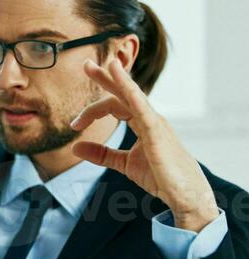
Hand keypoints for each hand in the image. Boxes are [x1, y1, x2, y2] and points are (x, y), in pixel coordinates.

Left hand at [70, 59, 218, 231]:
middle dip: (105, 77)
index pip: (114, 105)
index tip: (74, 124)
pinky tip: (122, 81)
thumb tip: (75, 147)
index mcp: (142, 123)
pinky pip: (143, 109)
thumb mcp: (124, 163)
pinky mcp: (157, 132)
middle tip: (86, 64)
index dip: (91, 111)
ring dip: (118, 79)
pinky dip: (131, 93)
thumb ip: (101, 154)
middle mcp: (149, 117)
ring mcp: (155, 123)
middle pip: (124, 92)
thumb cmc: (161, 177)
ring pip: (134, 95)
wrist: (184, 194)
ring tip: (106, 64)